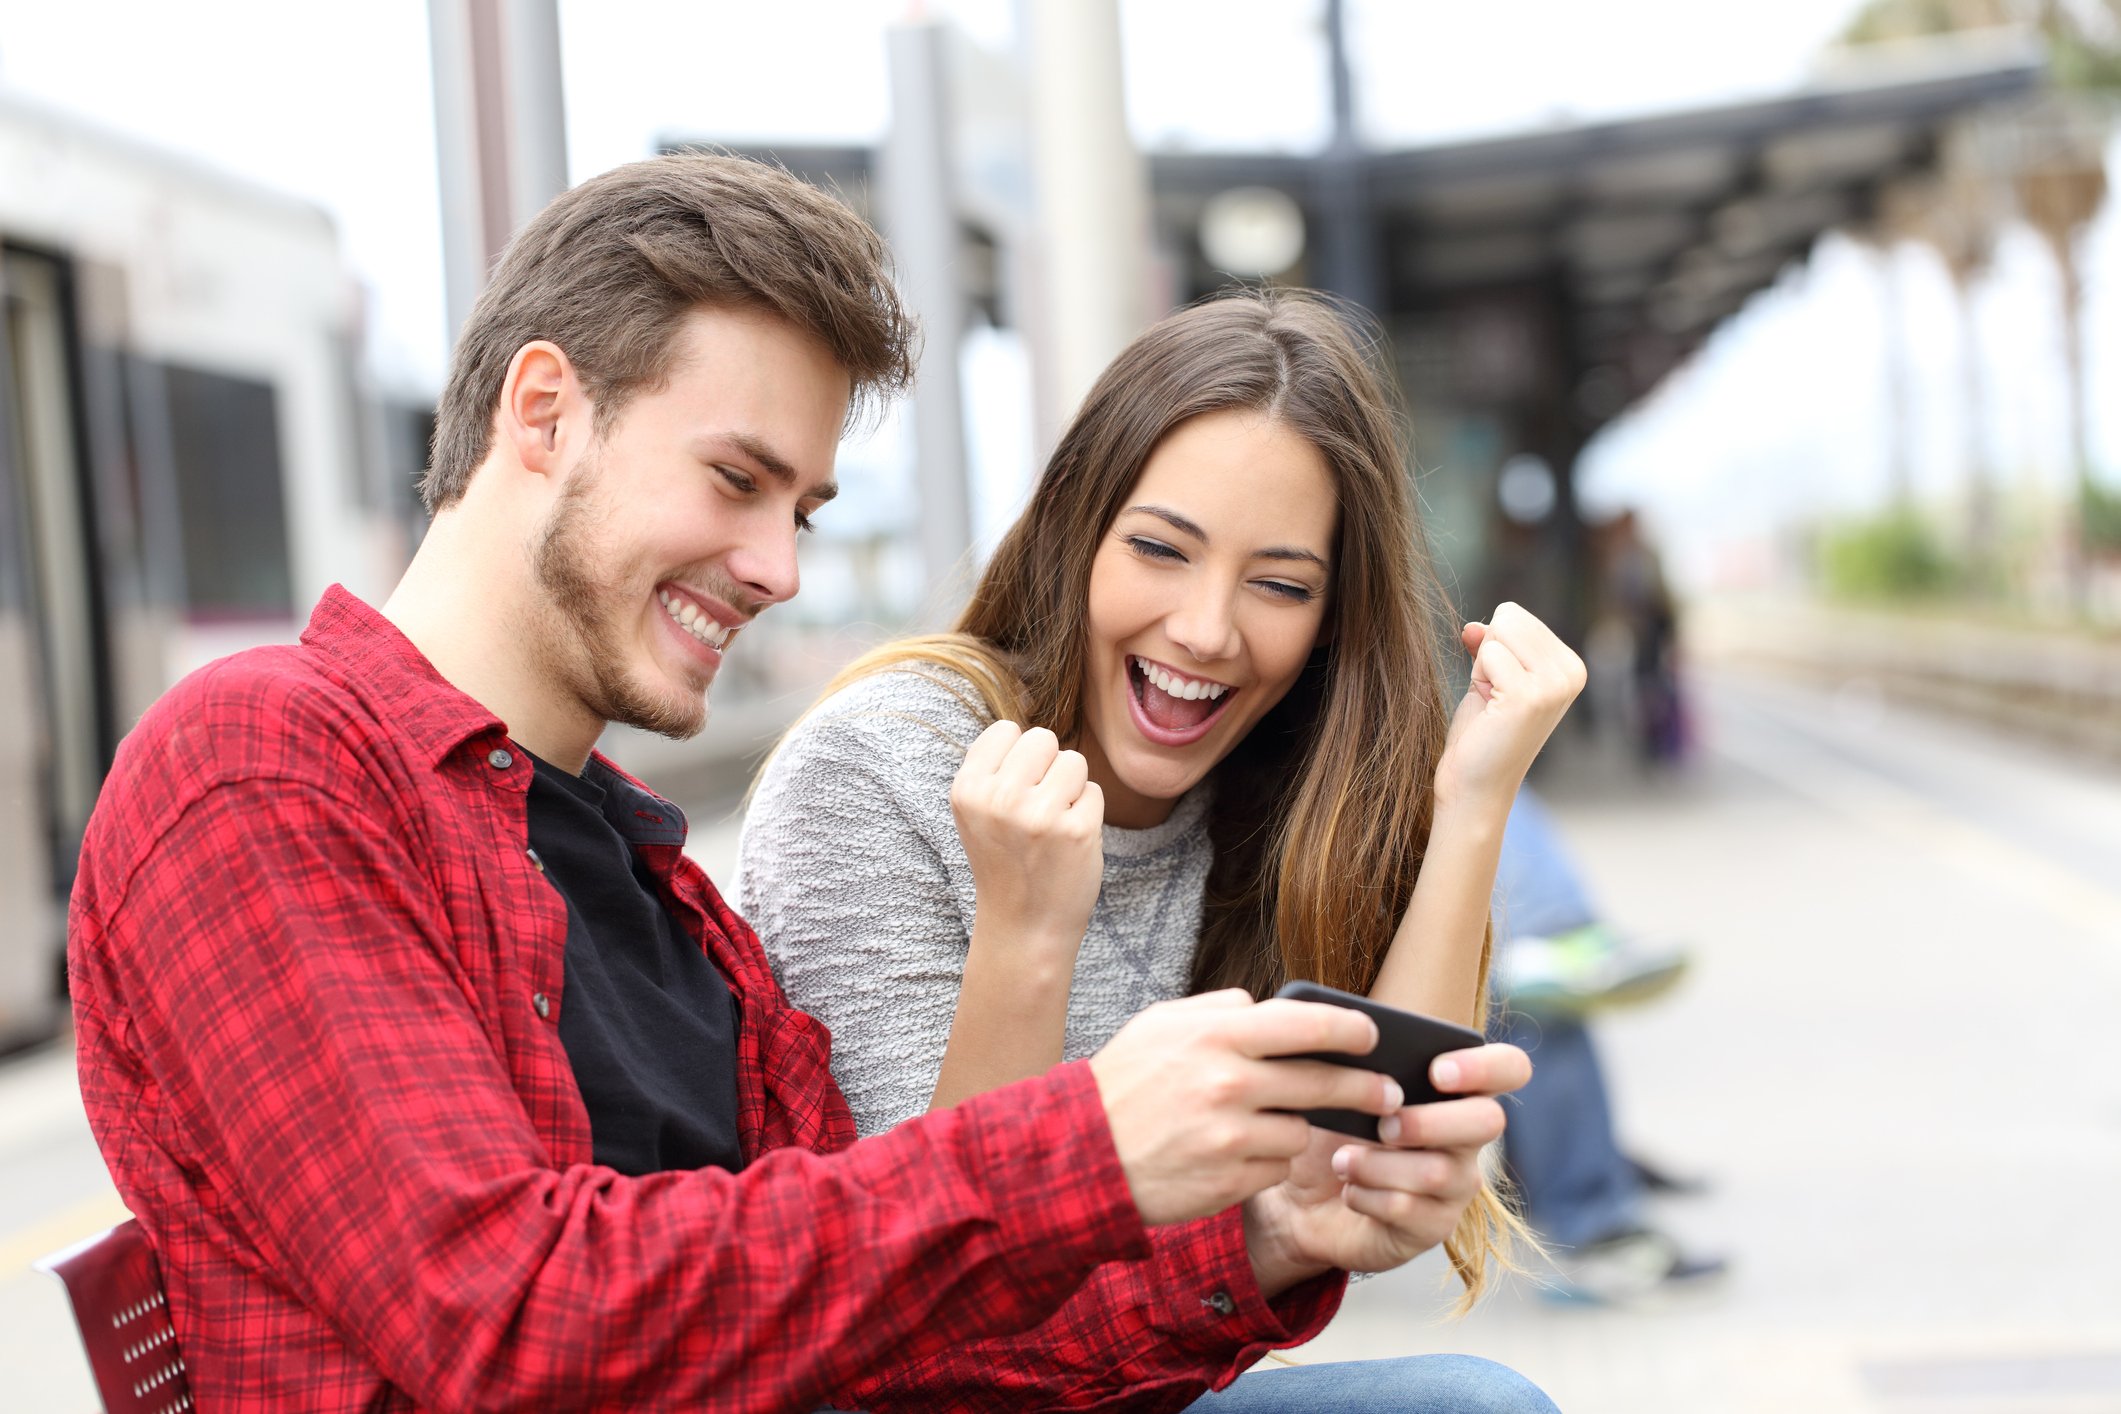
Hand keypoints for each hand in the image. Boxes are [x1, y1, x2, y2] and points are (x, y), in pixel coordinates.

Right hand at [951, 721, 1103, 947]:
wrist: (1024, 927)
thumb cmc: (1006, 859)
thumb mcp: (978, 811)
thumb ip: (995, 766)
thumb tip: (1024, 710)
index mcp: (967, 790)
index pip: (1007, 730)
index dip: (1019, 758)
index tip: (1015, 792)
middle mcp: (998, 799)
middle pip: (1043, 739)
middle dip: (1048, 767)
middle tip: (1038, 809)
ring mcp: (1038, 816)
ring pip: (1074, 761)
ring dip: (1071, 789)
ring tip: (1053, 825)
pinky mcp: (1076, 831)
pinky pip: (1095, 792)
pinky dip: (1088, 813)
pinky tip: (1069, 842)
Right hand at [1087, 991, 1404, 1225]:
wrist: (1080, 1157)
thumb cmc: (1122, 1084)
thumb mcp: (1160, 1025)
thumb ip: (1219, 1010)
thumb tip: (1269, 1006)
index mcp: (1217, 1036)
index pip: (1308, 1024)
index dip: (1350, 1028)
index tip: (1371, 1034)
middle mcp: (1230, 1084)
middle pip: (1324, 1082)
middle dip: (1365, 1087)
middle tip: (1386, 1092)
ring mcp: (1232, 1137)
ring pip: (1303, 1131)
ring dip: (1299, 1128)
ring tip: (1277, 1124)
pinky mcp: (1231, 1182)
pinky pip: (1277, 1168)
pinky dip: (1270, 1161)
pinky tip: (1244, 1154)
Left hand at [1240, 1042, 1531, 1292]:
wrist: (1300, 1195)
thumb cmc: (1329, 1128)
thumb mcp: (1339, 1087)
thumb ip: (1362, 1061)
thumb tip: (1355, 1038)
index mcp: (1455, 1089)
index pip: (1508, 1068)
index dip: (1486, 1066)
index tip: (1436, 1072)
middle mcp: (1467, 1135)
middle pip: (1488, 1121)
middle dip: (1428, 1122)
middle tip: (1382, 1125)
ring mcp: (1455, 1185)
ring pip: (1437, 1172)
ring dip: (1378, 1164)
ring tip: (1342, 1161)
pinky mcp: (1432, 1226)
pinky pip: (1408, 1210)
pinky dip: (1367, 1196)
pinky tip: (1349, 1189)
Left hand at [1434, 603, 1585, 810]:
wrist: (1474, 784)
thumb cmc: (1482, 732)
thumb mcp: (1489, 676)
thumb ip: (1489, 643)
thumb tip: (1472, 627)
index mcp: (1571, 666)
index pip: (1514, 615)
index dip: (1493, 648)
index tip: (1499, 688)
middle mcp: (1572, 673)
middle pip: (1508, 617)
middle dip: (1487, 654)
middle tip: (1493, 697)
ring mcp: (1555, 685)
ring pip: (1498, 632)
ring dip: (1482, 667)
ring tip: (1493, 703)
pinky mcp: (1531, 696)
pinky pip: (1489, 653)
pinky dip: (1479, 679)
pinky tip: (1491, 710)